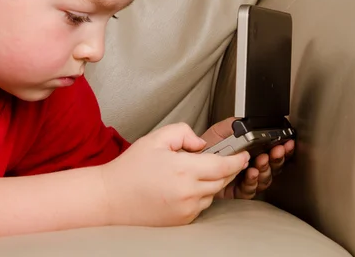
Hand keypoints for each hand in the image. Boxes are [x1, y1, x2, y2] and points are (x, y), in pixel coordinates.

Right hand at [100, 122, 249, 226]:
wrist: (111, 198)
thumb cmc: (130, 169)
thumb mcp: (155, 139)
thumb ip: (182, 132)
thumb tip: (201, 143)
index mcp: (183, 170)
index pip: (223, 166)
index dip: (237, 160)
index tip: (243, 155)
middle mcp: (188, 193)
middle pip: (222, 180)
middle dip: (226, 169)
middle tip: (223, 159)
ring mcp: (186, 210)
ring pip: (212, 193)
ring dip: (212, 182)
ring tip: (194, 172)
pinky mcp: (182, 221)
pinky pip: (201, 206)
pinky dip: (199, 195)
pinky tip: (184, 186)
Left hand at [201, 118, 294, 199]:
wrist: (190, 161)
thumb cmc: (205, 148)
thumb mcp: (220, 131)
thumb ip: (234, 125)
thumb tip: (246, 122)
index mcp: (250, 151)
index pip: (271, 151)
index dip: (280, 147)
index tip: (286, 143)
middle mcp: (250, 166)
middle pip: (272, 165)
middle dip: (276, 158)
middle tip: (277, 151)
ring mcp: (245, 179)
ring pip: (264, 178)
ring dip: (266, 168)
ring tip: (263, 160)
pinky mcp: (237, 191)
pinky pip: (250, 189)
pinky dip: (252, 181)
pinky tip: (251, 173)